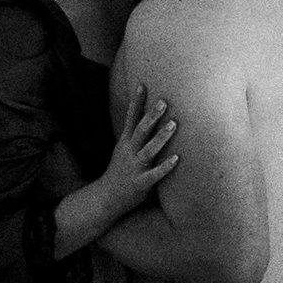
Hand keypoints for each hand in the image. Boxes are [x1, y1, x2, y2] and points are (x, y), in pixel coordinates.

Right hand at [96, 83, 178, 219]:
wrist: (106, 198)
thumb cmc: (121, 173)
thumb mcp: (124, 151)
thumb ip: (137, 139)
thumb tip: (151, 123)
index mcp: (125, 143)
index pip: (131, 118)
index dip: (136, 102)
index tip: (143, 85)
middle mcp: (129, 152)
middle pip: (140, 130)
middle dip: (152, 115)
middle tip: (164, 101)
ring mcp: (134, 167)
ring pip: (148, 149)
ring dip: (161, 137)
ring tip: (174, 124)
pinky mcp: (140, 183)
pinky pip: (154, 174)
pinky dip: (165, 166)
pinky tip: (177, 159)